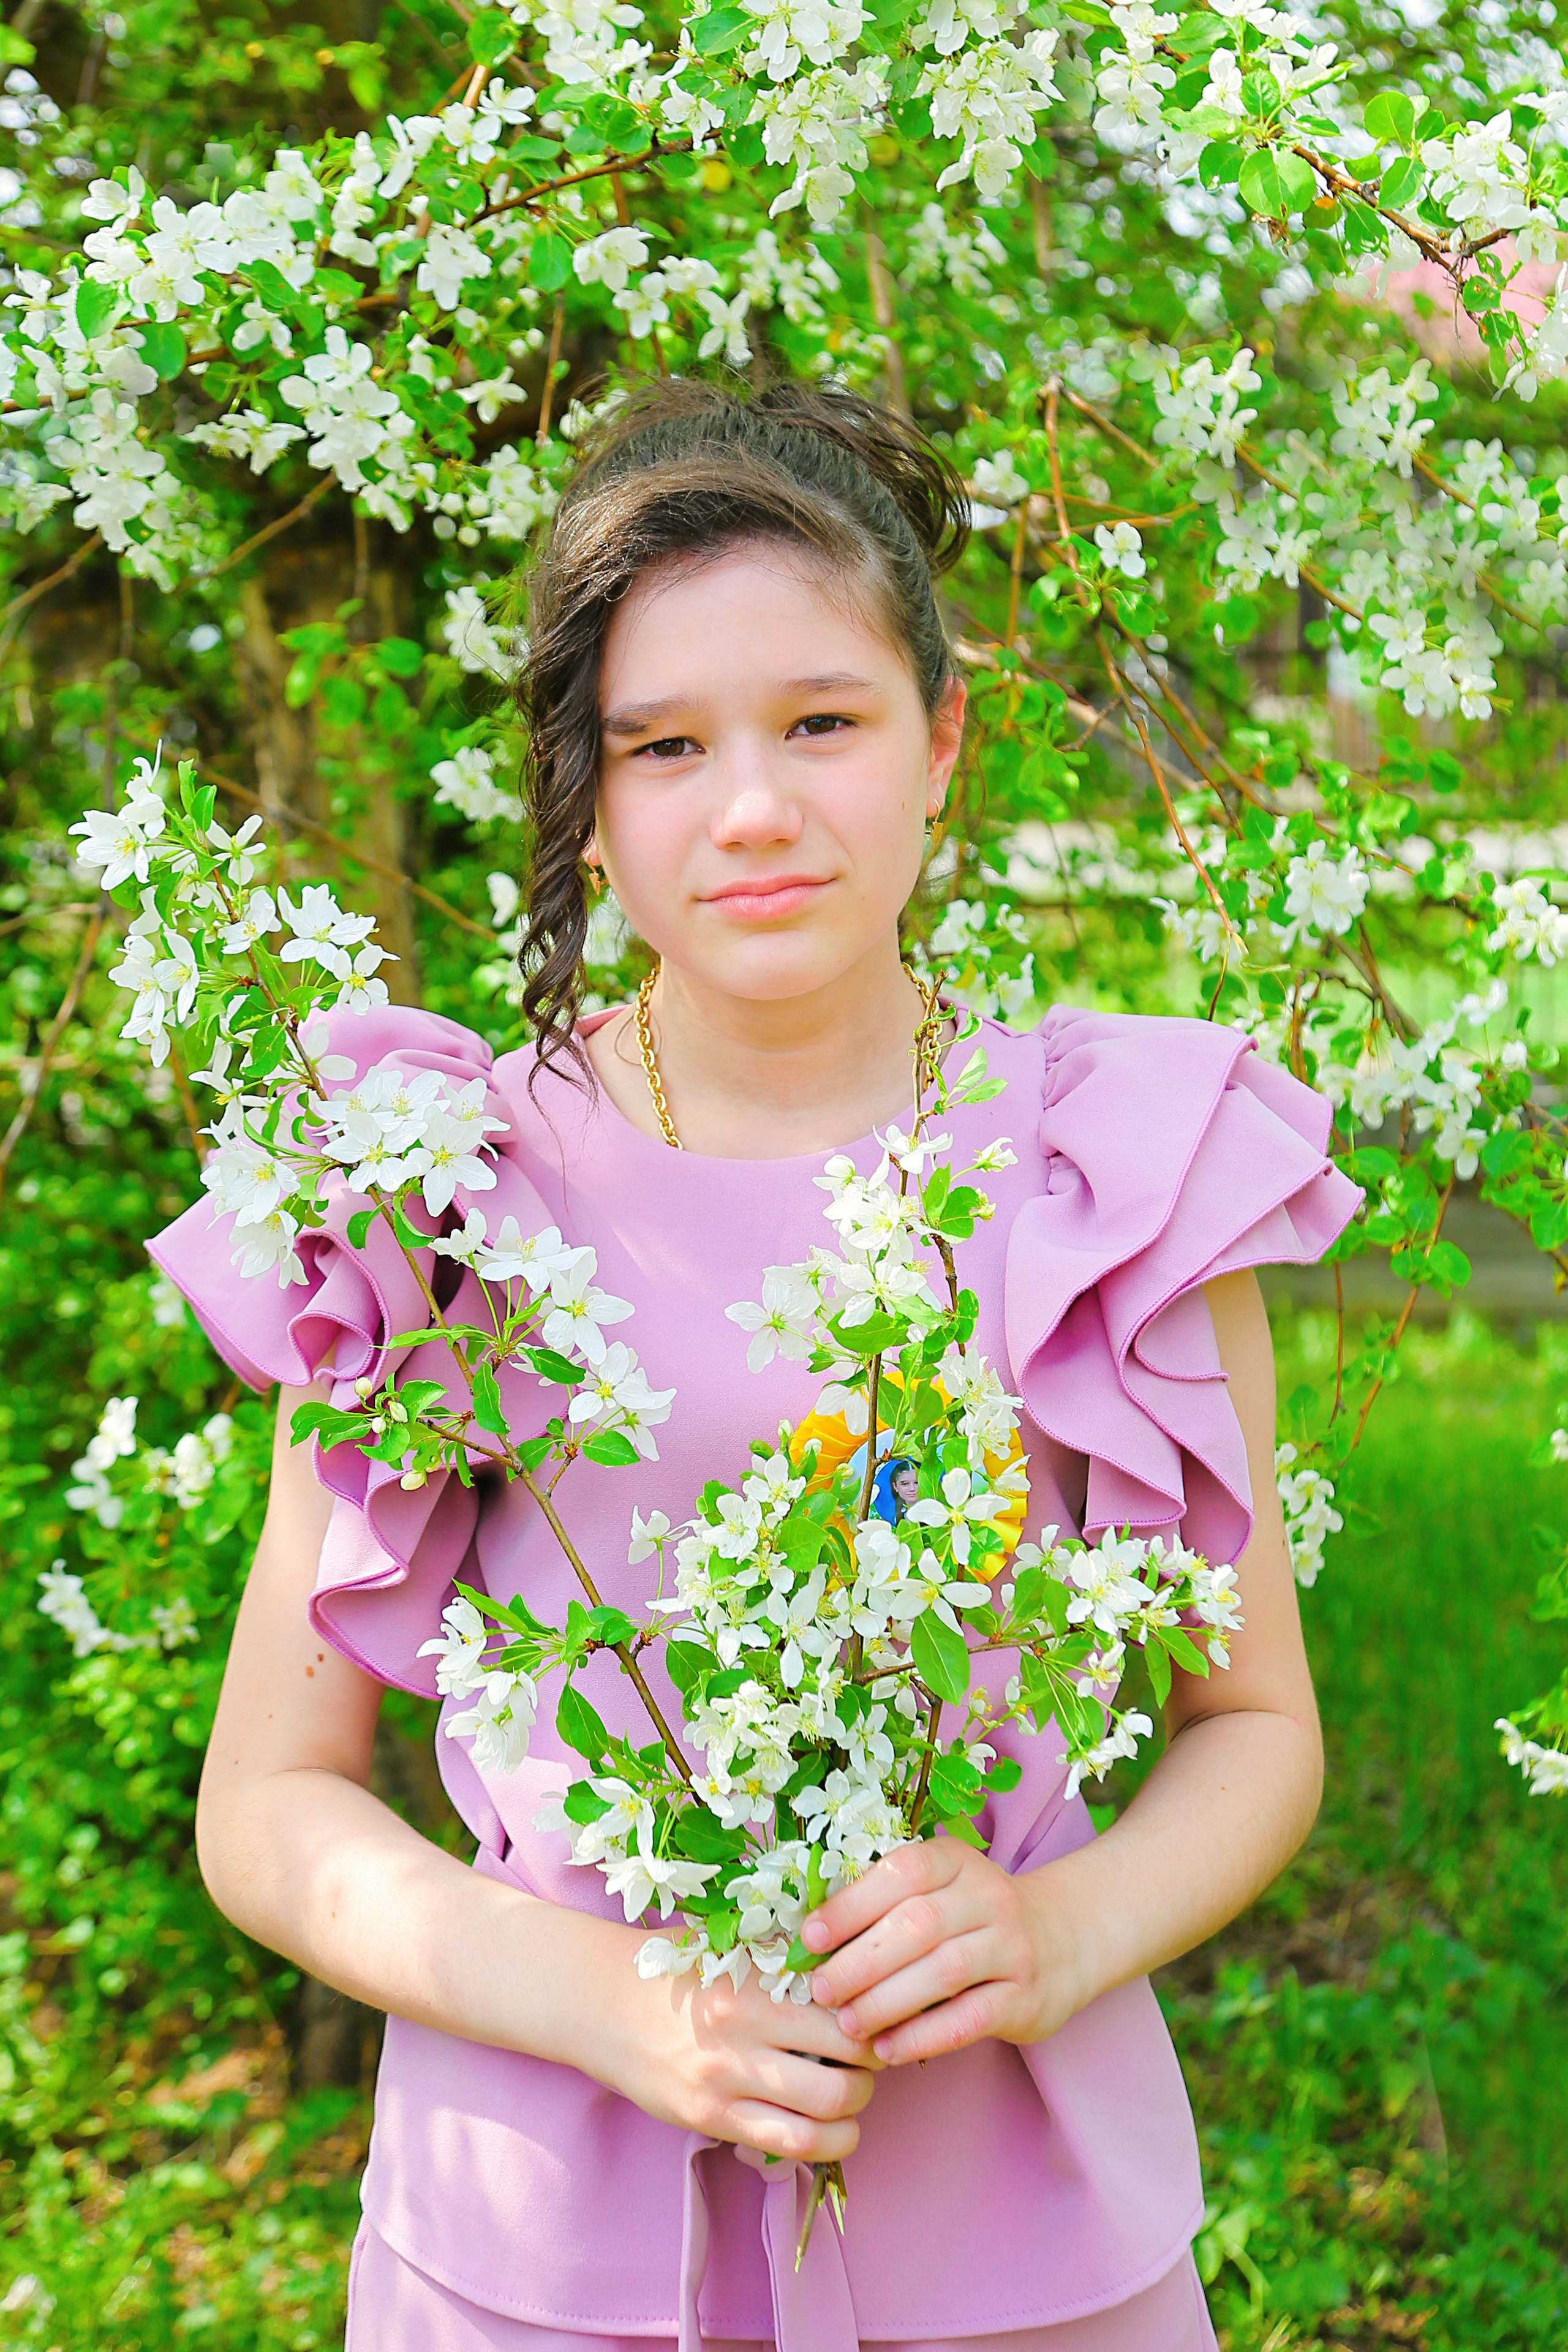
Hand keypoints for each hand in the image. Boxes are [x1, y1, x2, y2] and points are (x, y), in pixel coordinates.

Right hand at [586, 1923, 883, 2162]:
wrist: (604, 2002)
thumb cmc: (677, 1969)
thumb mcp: (732, 1947)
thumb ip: (787, 1959)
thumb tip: (855, 1969)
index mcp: (758, 1978)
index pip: (846, 2006)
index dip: (876, 2018)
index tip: (879, 2019)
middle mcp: (747, 2028)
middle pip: (848, 2062)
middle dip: (873, 2070)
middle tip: (872, 2063)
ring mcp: (727, 2078)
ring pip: (824, 2113)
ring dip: (854, 2114)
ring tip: (850, 2102)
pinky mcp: (711, 2117)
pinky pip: (786, 2143)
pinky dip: (823, 2143)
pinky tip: (826, 2131)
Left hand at [800, 1841, 1093, 2064]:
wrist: (1062, 1939)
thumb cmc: (972, 1917)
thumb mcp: (938, 1891)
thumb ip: (885, 1905)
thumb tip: (809, 1941)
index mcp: (956, 1861)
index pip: (902, 1872)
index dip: (852, 1904)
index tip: (810, 1938)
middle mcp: (989, 1896)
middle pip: (918, 1924)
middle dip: (861, 1961)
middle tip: (821, 1990)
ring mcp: (1012, 1946)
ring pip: (944, 1971)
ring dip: (886, 2001)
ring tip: (847, 2024)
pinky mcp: (1025, 1997)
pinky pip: (969, 2018)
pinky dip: (922, 2036)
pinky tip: (886, 2049)